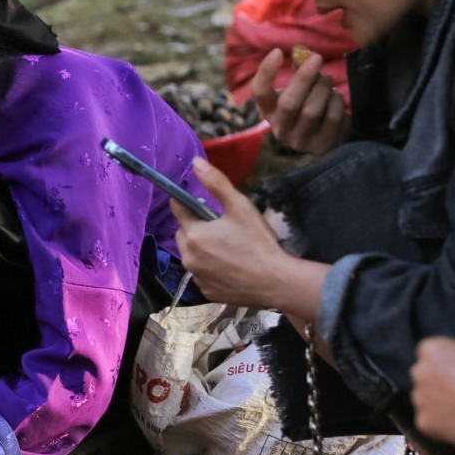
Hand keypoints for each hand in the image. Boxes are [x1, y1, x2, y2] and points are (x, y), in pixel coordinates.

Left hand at [173, 157, 328, 319]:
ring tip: (228, 248)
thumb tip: (195, 162)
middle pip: (184, 233)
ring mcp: (196, 277)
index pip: (178, 210)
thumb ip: (216, 183)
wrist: (275, 282)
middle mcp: (188, 257)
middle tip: (222, 228)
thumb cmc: (258, 242)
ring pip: (192, 254)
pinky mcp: (206, 292)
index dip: (189, 204)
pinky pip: (201, 274)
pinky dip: (210, 268)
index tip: (202, 204)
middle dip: (197, 228)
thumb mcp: (240, 207)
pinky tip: (230, 266)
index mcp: (193, 234)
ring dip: (202, 248)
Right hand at [251, 48, 349, 156]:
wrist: (328, 135)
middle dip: (304, 78)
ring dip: (324, 88)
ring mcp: (299, 142)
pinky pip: (332, 117)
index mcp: (270, 111)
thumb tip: (302, 50)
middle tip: (317, 58)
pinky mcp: (320, 147)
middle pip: (289, 104)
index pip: (259, 93)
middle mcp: (280, 129)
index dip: (266, 72)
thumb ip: (299, 70)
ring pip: (312, 110)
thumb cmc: (309, 104)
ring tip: (328, 81)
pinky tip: (335, 98)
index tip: (278, 52)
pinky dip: (337, 101)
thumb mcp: (300, 88)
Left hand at [411, 338, 454, 446]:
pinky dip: (442, 421)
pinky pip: (430, 419)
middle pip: (425, 374)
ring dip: (439, 400)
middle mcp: (419, 372)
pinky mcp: (423, 421)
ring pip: (426, 397)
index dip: (446, 359)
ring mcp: (419, 398)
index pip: (430, 351)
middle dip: (438, 379)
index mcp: (432, 350)